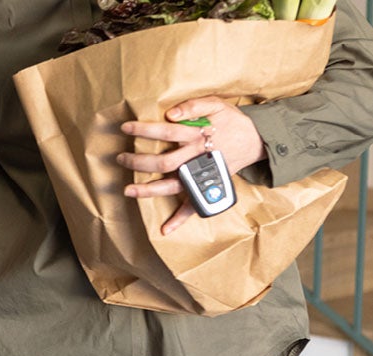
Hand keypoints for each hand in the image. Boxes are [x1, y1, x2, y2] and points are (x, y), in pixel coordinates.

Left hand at [117, 96, 266, 233]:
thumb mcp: (217, 104)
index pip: (166, 133)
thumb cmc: (233, 121)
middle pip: (164, 162)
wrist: (257, 140)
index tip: (125, 128)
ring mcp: (202, 175)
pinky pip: (194, 205)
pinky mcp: (208, 186)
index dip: (144, 130)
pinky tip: (165, 229)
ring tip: (127, 190)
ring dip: (149, 190)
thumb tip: (171, 114)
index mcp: (198, 137)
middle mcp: (197, 158)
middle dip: (138, 162)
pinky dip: (180, 219)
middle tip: (120, 158)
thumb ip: (194, 105)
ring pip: (173, 186)